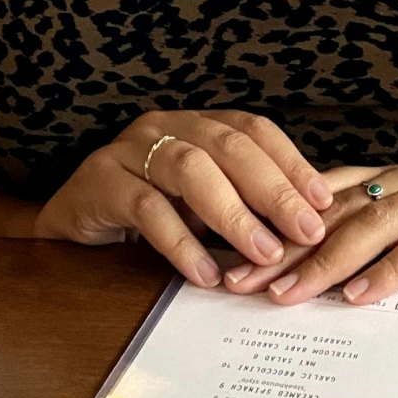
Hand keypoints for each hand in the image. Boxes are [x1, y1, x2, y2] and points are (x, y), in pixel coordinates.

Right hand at [31, 112, 336, 289]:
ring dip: (233, 213)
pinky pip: (147, 208)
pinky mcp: (99, 182)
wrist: (72, 223)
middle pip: (229, 146)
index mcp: (197, 124)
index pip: (254, 129)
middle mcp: (165, 125)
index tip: (324, 200)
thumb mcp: (202, 205)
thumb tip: (308, 230)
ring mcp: (129, 149)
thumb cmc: (148, 212)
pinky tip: (205, 273)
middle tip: (306, 230)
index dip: (292, 162)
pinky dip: (181, 242)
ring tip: (263, 252)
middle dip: (273, 189)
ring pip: (190, 169)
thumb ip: (245, 207)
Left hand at [232, 165, 397, 306]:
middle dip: (287, 248)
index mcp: (396, 182)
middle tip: (246, 283)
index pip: (323, 200)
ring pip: (375, 224)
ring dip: (327, 261)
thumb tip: (302, 286)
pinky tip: (359, 295)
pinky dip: (390, 271)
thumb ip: (370, 256)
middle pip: (338, 212)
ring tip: (291, 294)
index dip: (276, 228)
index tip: (235, 262)